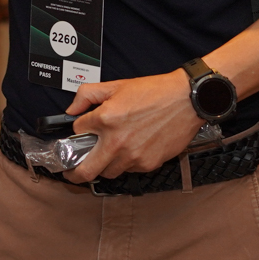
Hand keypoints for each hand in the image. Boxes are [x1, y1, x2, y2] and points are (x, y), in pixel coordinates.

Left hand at [62, 70, 202, 181]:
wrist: (187, 100)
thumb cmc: (155, 92)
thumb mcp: (116, 85)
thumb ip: (87, 94)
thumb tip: (71, 109)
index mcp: (105, 119)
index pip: (77, 132)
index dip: (78, 129)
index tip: (80, 132)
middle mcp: (117, 142)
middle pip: (86, 170)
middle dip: (75, 174)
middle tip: (72, 172)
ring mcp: (133, 156)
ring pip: (108, 172)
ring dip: (104, 165)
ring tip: (110, 153)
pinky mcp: (148, 164)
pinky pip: (129, 170)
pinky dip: (126, 163)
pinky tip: (132, 149)